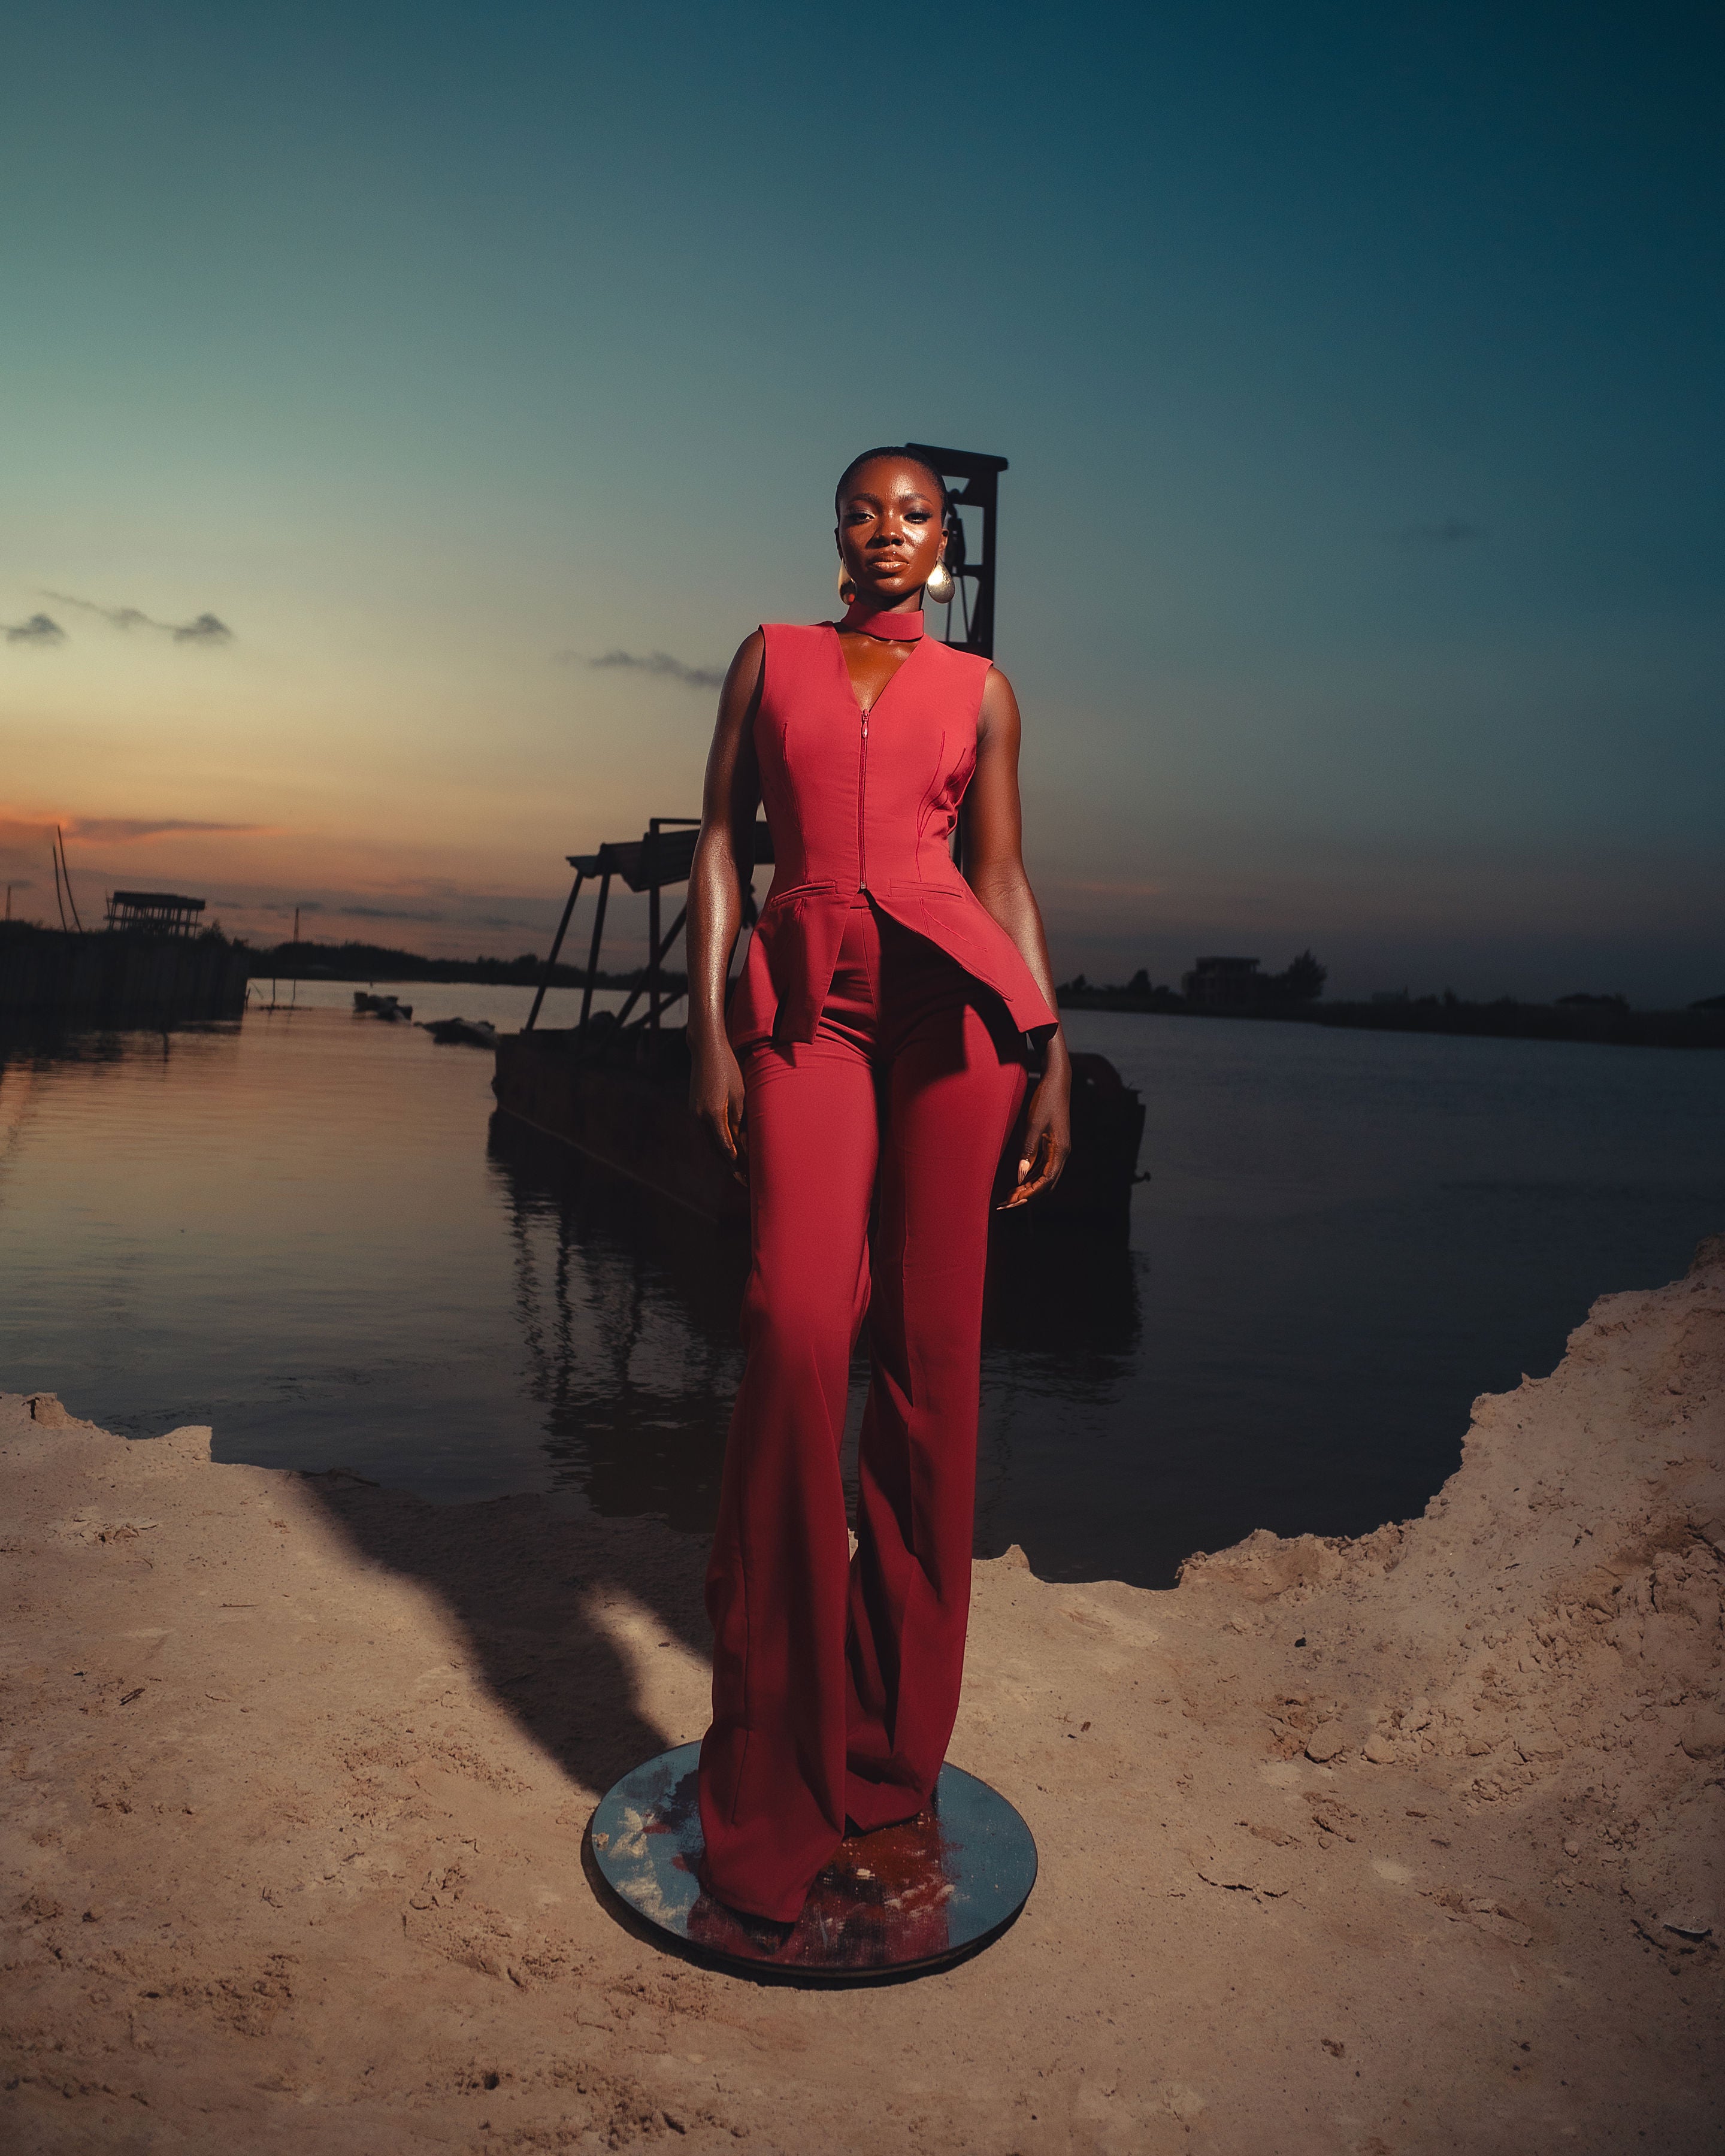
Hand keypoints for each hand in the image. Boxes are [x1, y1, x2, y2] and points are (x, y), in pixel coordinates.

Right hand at [689, 1036, 747, 1181]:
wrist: (706, 1047)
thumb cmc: (728, 1068)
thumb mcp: (740, 1095)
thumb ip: (741, 1122)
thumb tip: (746, 1144)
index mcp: (712, 1115)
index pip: (726, 1148)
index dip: (737, 1165)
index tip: (748, 1178)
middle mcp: (699, 1117)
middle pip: (716, 1149)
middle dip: (731, 1166)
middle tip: (745, 1181)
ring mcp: (693, 1112)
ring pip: (710, 1142)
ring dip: (724, 1156)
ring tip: (739, 1169)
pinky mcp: (693, 1107)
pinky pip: (706, 1131)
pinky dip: (718, 1142)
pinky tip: (728, 1147)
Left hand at [999, 1056, 1070, 1207]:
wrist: (1056, 1080)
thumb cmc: (1045, 1100)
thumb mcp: (1033, 1125)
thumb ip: (1027, 1151)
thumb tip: (1020, 1177)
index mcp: (1060, 1151)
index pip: (1046, 1182)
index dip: (1029, 1194)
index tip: (1012, 1201)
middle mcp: (1061, 1154)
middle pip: (1046, 1184)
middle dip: (1026, 1196)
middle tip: (1005, 1203)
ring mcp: (1057, 1150)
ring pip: (1043, 1178)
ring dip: (1027, 1188)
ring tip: (1008, 1196)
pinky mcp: (1051, 1145)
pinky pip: (1041, 1168)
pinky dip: (1029, 1177)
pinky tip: (1017, 1181)